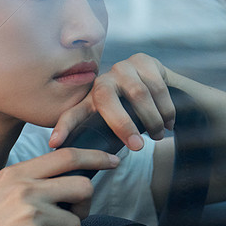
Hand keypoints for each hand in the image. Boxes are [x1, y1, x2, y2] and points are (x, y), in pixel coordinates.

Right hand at [0, 147, 119, 225]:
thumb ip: (23, 183)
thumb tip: (61, 181)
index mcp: (14, 174)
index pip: (66, 156)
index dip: (95, 157)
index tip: (113, 161)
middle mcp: (23, 188)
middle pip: (82, 186)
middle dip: (84, 206)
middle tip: (70, 218)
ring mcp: (28, 212)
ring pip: (74, 222)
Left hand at [49, 53, 176, 151]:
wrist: (169, 93)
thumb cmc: (138, 116)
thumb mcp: (119, 127)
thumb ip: (107, 137)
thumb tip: (92, 164)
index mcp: (90, 101)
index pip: (72, 114)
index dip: (63, 128)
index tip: (55, 144)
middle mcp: (102, 81)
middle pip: (105, 100)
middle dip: (122, 125)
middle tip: (137, 147)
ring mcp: (122, 68)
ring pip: (138, 95)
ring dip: (152, 120)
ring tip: (159, 135)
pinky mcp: (144, 61)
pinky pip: (157, 86)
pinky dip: (166, 108)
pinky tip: (169, 121)